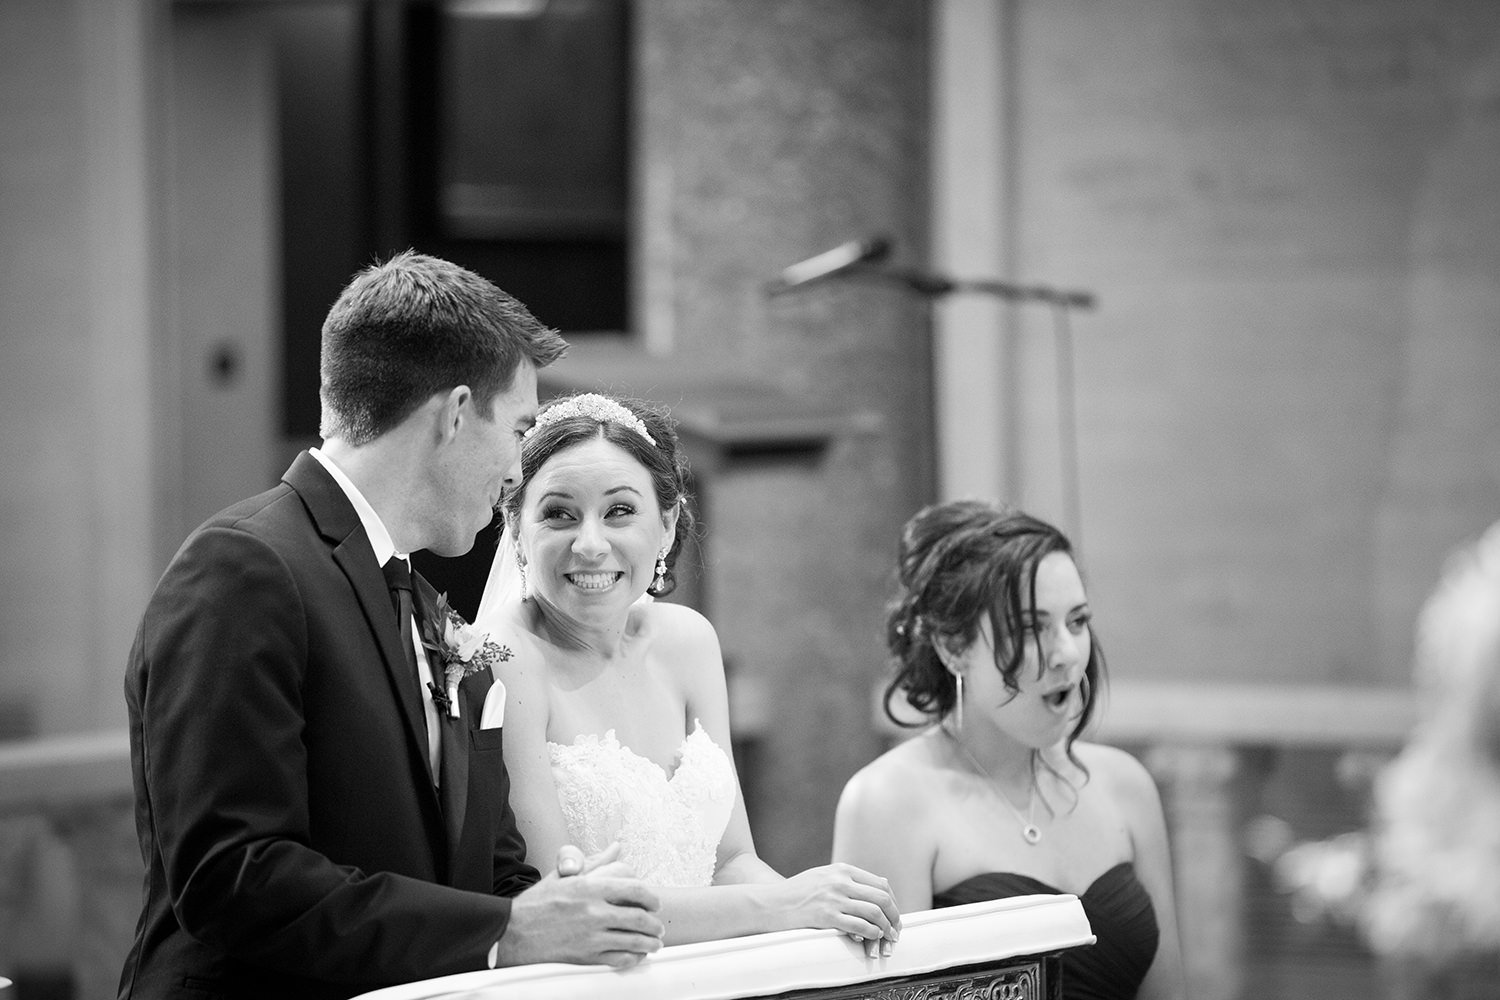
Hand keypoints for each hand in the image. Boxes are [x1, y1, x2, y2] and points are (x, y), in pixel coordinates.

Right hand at [495, 849, 662, 968]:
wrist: (512, 932)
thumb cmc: (536, 904)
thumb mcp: (564, 875)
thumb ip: (595, 863)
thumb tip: (615, 848)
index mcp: (590, 887)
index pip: (634, 888)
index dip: (651, 896)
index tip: (655, 902)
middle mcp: (594, 911)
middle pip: (639, 916)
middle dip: (654, 923)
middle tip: (658, 925)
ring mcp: (592, 936)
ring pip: (634, 940)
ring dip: (650, 942)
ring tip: (654, 942)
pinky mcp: (587, 956)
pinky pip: (620, 959)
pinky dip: (634, 958)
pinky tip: (636, 955)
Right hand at [780, 863, 900, 958]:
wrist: (769, 903)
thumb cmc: (796, 893)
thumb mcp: (823, 876)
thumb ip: (847, 880)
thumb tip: (876, 888)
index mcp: (842, 869)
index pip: (880, 883)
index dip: (892, 902)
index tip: (894, 915)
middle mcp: (840, 881)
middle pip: (882, 897)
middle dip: (894, 916)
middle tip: (896, 930)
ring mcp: (833, 898)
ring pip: (874, 912)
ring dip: (886, 928)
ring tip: (887, 938)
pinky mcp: (826, 916)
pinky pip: (859, 926)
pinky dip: (871, 934)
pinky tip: (872, 939)